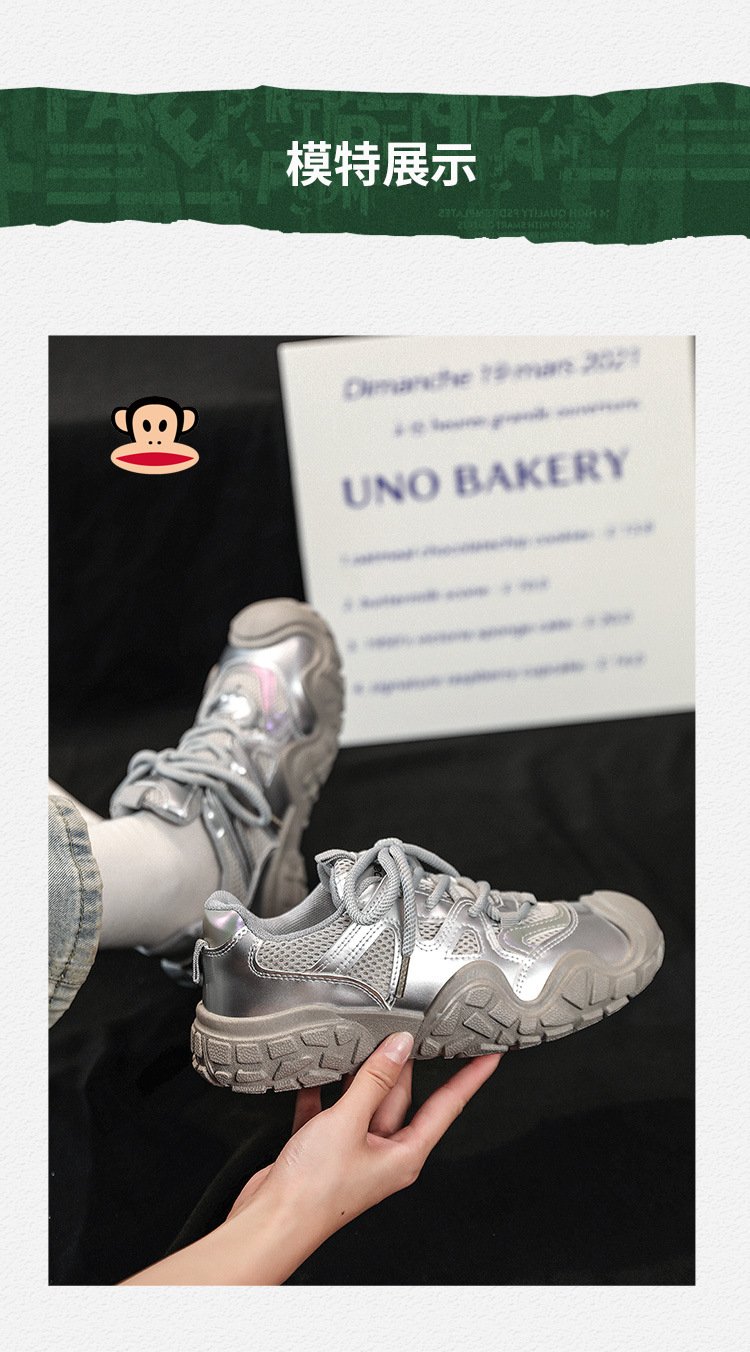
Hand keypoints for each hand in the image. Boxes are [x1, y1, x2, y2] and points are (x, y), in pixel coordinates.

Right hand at [229, 1032, 501, 1241]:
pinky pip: (328, 1111)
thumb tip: (399, 1047)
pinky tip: (316, 1071)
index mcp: (404, 1155)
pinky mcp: (323, 1151)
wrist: (268, 1222)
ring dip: (359, 1075)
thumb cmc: (313, 1191)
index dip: (469, 1079)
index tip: (488, 1056)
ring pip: (364, 1101)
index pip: (447, 1107)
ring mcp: (353, 1152)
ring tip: (360, 1038)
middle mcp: (383, 1154)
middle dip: (399, 1064)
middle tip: (405, 1026)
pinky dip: (323, 1091)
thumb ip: (374, 1081)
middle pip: (399, 1097)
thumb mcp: (348, 1123)